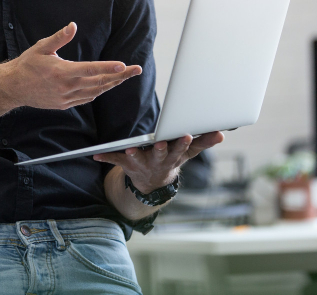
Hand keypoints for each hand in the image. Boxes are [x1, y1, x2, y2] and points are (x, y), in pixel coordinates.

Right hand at [0, 22, 141, 110]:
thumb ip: (59, 37)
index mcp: (62, 72)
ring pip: (95, 92)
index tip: (123, 65)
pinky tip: (106, 86)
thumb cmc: (27, 65)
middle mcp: (67, 87)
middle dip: (120, 76)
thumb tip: (73, 25)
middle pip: (99, 82)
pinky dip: (98, 92)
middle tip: (136, 69)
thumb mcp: (41, 47)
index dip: (108, 67)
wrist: (13, 88)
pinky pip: (86, 99)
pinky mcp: (64, 104)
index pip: (91, 69)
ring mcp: (66, 98)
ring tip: (125, 76)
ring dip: (112, 84)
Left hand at [94, 131, 224, 193]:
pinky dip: (106, 157)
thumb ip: (204, 142)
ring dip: (134, 154)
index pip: (181, 148)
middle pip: (161, 155)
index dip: (183, 142)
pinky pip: (115, 160)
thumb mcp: (188, 152)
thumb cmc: (172, 158)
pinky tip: (95, 154)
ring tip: (130, 149)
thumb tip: (220, 133)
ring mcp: (142, 163)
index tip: (187, 134)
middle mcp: (158, 161)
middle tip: (161, 143)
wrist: (153, 183)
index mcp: (173, 156)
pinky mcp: (127, 164)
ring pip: (138, 159)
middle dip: (161, 149)